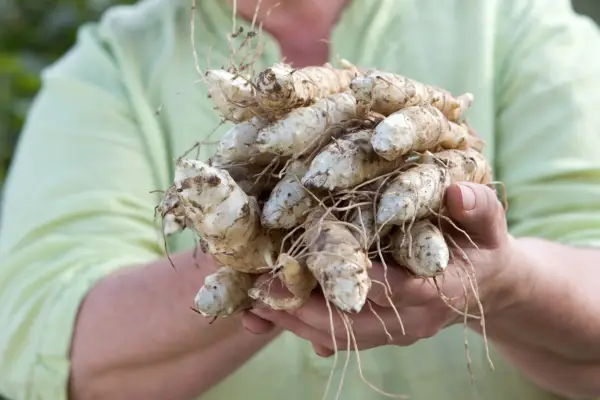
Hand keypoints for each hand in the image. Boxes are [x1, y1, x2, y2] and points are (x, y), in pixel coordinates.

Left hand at [242, 182, 518, 356]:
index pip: (404, 290)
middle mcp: (415, 319)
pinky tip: (264, 314)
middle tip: (265, 287)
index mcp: (445, 289)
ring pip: (340, 334)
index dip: (368, 280)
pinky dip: (299, 326)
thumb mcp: (490, 223)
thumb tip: (458, 192)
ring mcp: (395, 330)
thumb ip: (479, 208)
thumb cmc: (483, 247)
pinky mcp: (379, 332)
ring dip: (296, 320)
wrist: (486, 285)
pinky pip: (336, 336)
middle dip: (310, 305)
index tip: (325, 265)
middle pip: (359, 320)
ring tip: (252, 301)